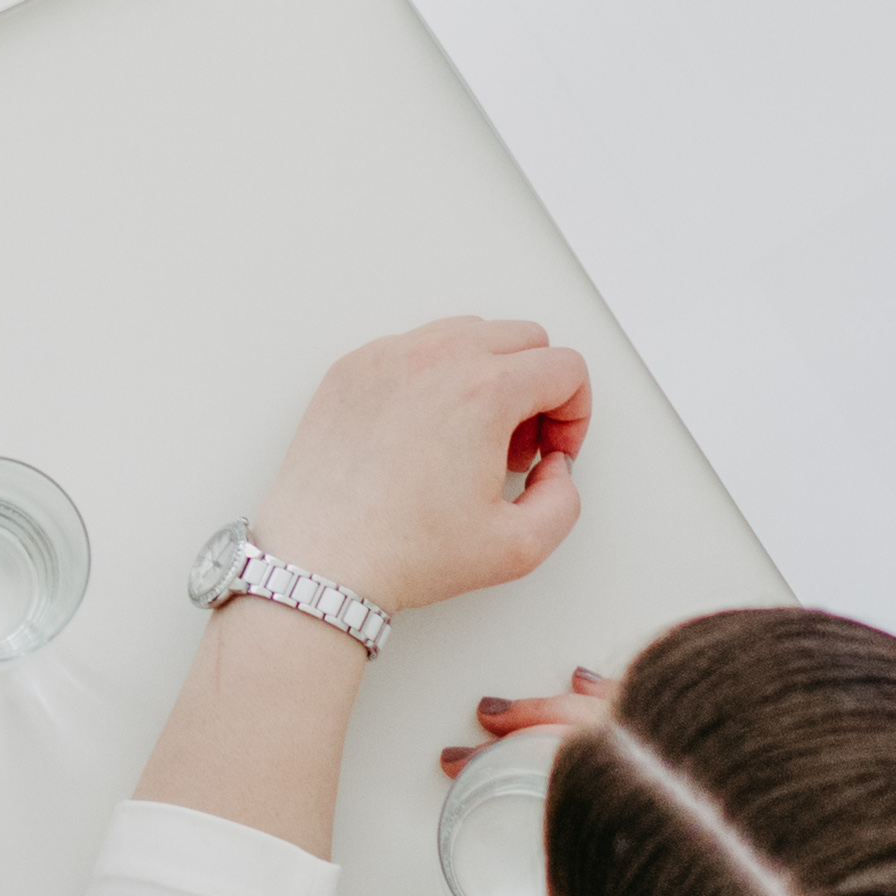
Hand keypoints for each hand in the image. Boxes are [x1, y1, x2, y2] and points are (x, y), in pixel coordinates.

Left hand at [246, 318, 597, 618]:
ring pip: (466, 333)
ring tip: (467, 441)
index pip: (565, 367)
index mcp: (483, 390)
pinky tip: (422, 434)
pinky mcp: (350, 369)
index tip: (552, 452)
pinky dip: (431, 377)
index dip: (575, 415)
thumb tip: (555, 466)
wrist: (320, 562)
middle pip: (522, 338)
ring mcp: (385, 357)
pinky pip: (412, 347)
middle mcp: (434, 358)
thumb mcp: (520, 547)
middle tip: (513, 448)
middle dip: (535, 389)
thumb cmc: (402, 553)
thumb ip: (565, 500)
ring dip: (485, 375)